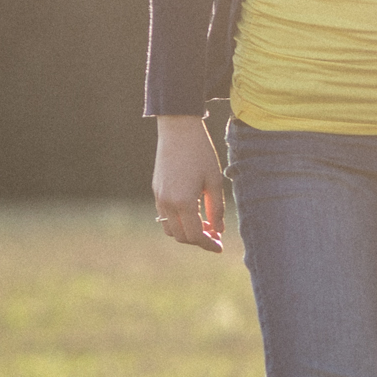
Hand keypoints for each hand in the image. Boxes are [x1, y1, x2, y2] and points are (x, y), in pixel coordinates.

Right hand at [152, 115, 226, 249]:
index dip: (208, 244)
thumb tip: (218, 230)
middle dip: (199, 240)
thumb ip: (216, 209)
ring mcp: (159, 197)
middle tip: (215, 235)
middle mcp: (167, 203)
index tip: (220, 247)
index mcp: (183, 202)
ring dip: (187, 232)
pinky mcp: (156, 190)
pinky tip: (193, 214)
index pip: (195, 235)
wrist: (178, 130)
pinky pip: (164, 216)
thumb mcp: (214, 181)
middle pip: (181, 236)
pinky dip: (178, 221)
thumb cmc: (200, 153)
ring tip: (205, 225)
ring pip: (170, 229)